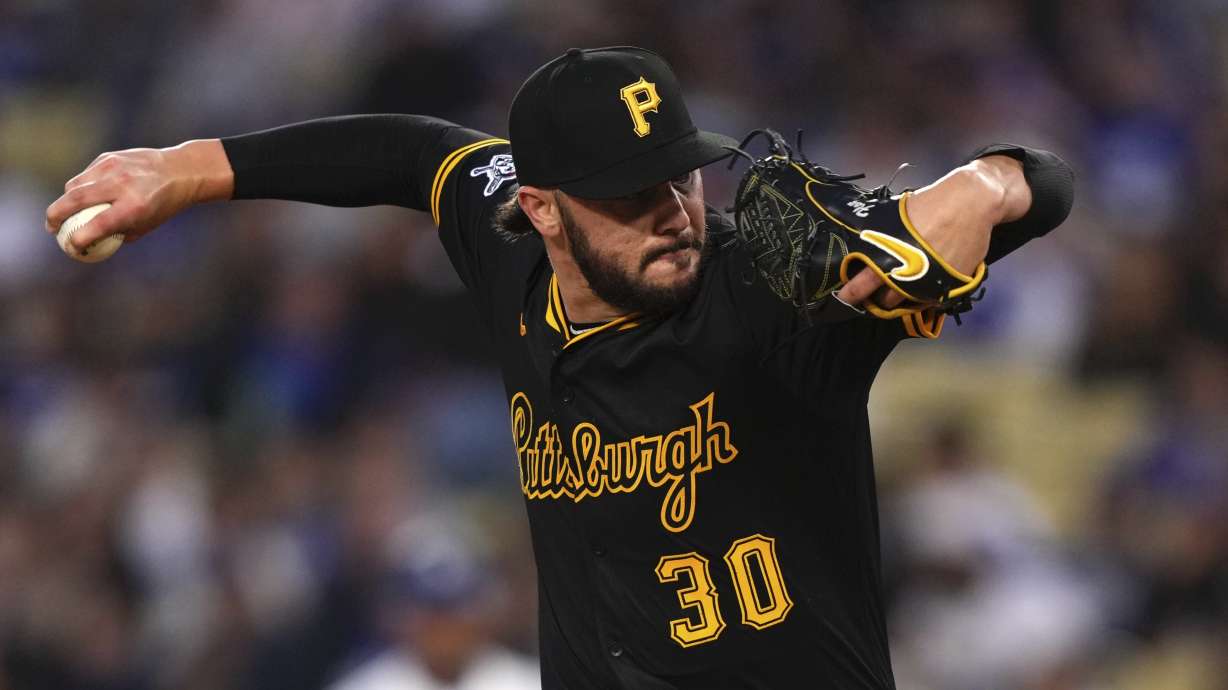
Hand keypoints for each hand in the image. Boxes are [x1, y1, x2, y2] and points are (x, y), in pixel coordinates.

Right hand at [45, 139, 232, 251]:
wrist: (179, 170)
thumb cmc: (163, 204)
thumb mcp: (147, 224)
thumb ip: (119, 233)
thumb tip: (92, 241)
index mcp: (134, 206)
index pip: (98, 224)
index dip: (79, 237)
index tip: (71, 246)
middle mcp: (121, 184)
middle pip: (75, 199)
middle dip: (55, 216)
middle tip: (51, 228)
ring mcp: (113, 167)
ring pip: (74, 185)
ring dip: (65, 201)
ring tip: (64, 214)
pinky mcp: (108, 157)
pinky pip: (85, 175)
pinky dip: (80, 187)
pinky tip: (84, 196)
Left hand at [835, 155, 1030, 308]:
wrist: (971, 203)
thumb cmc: (930, 204)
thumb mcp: (894, 214)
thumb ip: (876, 233)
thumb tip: (855, 237)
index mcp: (890, 253)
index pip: (862, 283)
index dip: (851, 293)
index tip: (843, 298)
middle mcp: (909, 272)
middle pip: (884, 301)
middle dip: (876, 300)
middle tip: (872, 296)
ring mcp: (930, 281)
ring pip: (907, 303)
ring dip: (899, 299)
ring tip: (895, 291)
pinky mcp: (949, 285)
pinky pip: (930, 300)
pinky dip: (922, 297)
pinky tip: (918, 287)